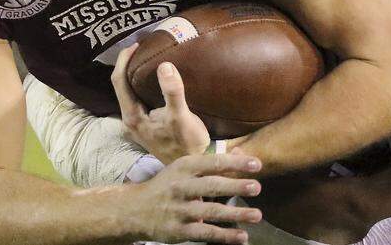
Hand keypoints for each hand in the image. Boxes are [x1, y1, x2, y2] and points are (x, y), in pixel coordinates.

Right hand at [108, 151, 263, 243]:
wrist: (133, 210)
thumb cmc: (166, 185)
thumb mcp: (183, 169)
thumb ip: (211, 163)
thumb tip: (241, 154)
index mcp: (184, 167)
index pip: (212, 162)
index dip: (235, 163)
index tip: (256, 164)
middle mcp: (181, 187)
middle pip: (212, 186)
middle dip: (235, 186)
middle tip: (257, 187)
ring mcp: (180, 210)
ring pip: (211, 212)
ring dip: (235, 214)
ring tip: (257, 215)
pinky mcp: (179, 231)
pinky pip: (205, 234)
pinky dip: (224, 236)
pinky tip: (242, 237)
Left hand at [112, 43, 211, 163]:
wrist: (193, 168)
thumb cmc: (187, 144)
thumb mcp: (181, 118)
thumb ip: (172, 92)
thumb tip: (164, 65)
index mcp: (132, 116)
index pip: (119, 81)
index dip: (124, 59)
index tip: (137, 43)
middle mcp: (130, 119)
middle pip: (121, 85)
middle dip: (129, 63)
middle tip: (143, 46)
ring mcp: (138, 123)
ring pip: (130, 91)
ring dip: (136, 73)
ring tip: (149, 57)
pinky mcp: (147, 124)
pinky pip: (139, 97)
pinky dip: (144, 83)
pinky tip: (156, 78)